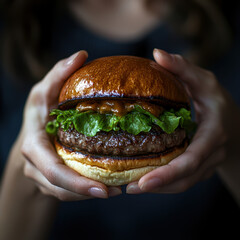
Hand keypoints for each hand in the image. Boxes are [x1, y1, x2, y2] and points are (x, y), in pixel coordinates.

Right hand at [20, 51, 121, 199]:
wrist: (30, 133)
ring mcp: (42, 177)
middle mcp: (36, 166)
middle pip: (62, 187)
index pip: (55, 171)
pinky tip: (105, 185)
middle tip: (117, 191)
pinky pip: (69, 192)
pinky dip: (86, 190)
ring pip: (66, 193)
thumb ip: (59, 74)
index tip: (104, 189)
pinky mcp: (51, 181)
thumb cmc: (39, 111)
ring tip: (117, 189)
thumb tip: (81, 55)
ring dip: (90, 193)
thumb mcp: (45, 89)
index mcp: (35, 146)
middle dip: (88, 192)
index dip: (78, 183)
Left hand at [127, 48, 239, 193]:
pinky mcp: (199, 168)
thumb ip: (183, 68)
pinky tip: (143, 180)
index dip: (169, 173)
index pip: (192, 159)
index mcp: (213, 135)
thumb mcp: (204, 80)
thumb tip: (157, 53)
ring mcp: (206, 165)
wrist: (234, 123)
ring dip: (158, 189)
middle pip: (184, 179)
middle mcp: (210, 155)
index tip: (143, 181)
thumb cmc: (217, 100)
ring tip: (129, 187)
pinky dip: (163, 183)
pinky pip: (181, 180)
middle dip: (157, 187)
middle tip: (128, 188)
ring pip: (182, 184)